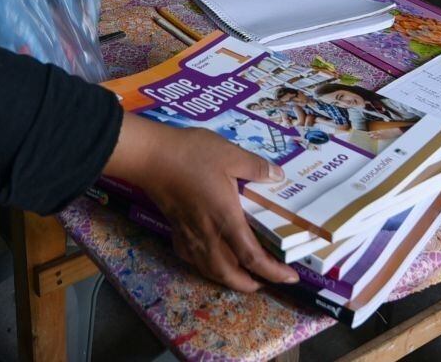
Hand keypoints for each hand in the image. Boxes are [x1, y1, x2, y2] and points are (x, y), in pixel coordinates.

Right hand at [105, 115, 298, 292]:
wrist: (150, 157)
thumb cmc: (191, 155)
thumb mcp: (230, 154)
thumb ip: (256, 167)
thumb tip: (279, 176)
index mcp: (226, 220)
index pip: (253, 258)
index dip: (273, 272)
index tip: (290, 277)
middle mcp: (208, 235)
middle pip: (229, 274)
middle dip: (249, 285)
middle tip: (264, 283)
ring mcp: (189, 235)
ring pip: (209, 270)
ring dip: (228, 279)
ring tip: (240, 277)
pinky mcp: (175, 229)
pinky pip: (192, 258)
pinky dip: (204, 266)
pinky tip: (208, 259)